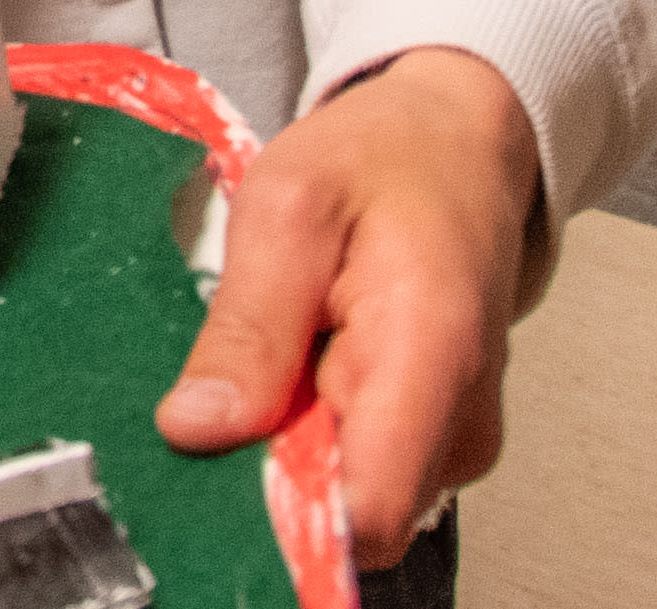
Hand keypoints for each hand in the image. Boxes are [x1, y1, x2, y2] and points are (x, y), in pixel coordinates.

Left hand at [156, 47, 538, 566]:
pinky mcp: (440, 440)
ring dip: (290, 439)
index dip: (280, 504)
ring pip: (348, 494)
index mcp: (430, 356)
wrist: (456, 143)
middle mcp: (461, 422)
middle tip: (241, 363)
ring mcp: (455, 439)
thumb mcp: (286, 207)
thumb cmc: (382, 160)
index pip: (367, 513)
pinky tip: (306, 362)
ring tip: (283, 345)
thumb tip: (195, 429)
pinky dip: (314, 429)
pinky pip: (360, 469)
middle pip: (346, 511)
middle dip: (271, 460)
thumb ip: (248, 326)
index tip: (219, 451)